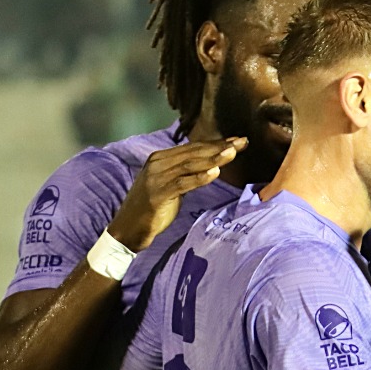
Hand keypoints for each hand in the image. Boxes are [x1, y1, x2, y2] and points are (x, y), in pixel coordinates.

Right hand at [107, 137, 247, 250]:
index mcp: (161, 158)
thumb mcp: (171, 185)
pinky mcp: (158, 193)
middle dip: (219, 147)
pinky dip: (199, 177)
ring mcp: (157, 177)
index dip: (216, 143)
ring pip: (189, 165)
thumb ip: (186, 173)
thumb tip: (210, 164)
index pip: (193, 147)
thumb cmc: (153, 207)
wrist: (128, 228)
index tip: (238, 140)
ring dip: (213, 158)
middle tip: (242, 142)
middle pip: (194, 152)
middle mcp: (158, 163)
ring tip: (232, 154)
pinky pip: (182, 183)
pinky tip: (215, 172)